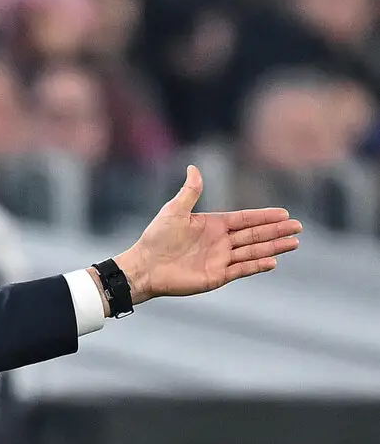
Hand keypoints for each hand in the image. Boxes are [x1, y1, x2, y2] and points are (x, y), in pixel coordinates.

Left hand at [114, 165, 301, 303]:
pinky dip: (256, 265)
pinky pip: (241, 270)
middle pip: (254, 235)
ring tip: (294, 242)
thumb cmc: (156, 238)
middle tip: (298, 227)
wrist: (144, 266)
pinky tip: (273, 261)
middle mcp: (220, 242)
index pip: (245, 219)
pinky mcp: (216, 276)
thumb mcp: (174, 210)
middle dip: (276, 230)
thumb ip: (190, 192)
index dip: (264, 216)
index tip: (284, 213)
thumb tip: (194, 167)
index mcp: (213, 225)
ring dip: (273, 247)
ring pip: (252, 252)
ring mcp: (220, 259)